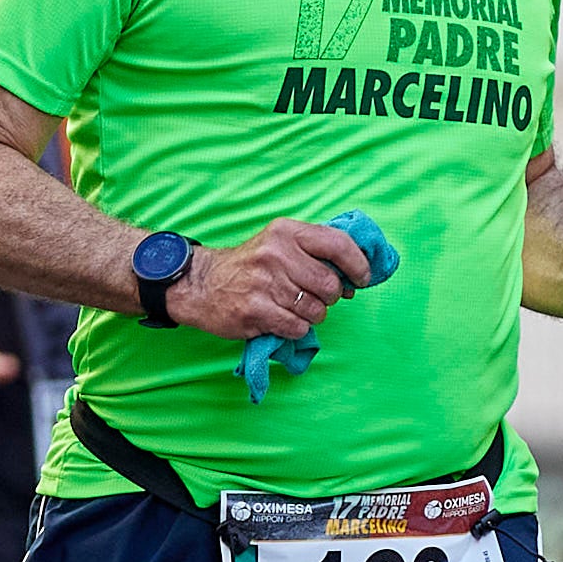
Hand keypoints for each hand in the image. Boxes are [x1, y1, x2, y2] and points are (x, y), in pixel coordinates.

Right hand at [171, 220, 374, 341]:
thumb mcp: (278, 243)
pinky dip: (295, 329)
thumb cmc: (249, 265)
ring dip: (312, 316)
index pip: (339, 244)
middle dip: (330, 298)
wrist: (200, 284)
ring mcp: (264, 283)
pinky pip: (297, 328)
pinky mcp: (254, 310)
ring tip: (293, 308)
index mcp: (286, 232)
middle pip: (330, 285)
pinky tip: (280, 319)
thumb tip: (355, 278)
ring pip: (316, 310)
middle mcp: (276, 254)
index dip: (359, 265)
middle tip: (316, 297)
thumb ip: (316, 252)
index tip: (362, 279)